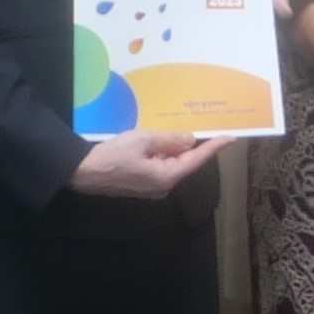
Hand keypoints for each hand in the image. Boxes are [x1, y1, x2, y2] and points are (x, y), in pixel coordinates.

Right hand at [70, 131, 232, 197]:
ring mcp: (152, 187)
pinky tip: (156, 141)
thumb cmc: (112, 155)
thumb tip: (190, 140)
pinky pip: (159, 166)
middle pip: (184, 162)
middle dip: (190, 145)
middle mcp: (163, 185)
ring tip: (173, 130)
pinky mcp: (142, 184)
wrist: (82, 172)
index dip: (213, 147)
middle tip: (201, 126)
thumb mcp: (142, 140)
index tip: (230, 138)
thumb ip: (169, 140)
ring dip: (172, 148)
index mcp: (167, 176)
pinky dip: (161, 153)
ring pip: (171, 163)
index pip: (196, 159)